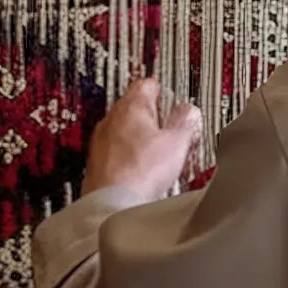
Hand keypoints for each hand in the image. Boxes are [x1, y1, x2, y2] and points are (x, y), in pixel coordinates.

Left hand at [84, 78, 201, 202]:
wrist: (112, 204)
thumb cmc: (142, 170)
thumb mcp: (177, 142)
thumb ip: (186, 121)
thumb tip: (190, 111)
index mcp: (132, 106)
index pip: (147, 84)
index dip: (164, 93)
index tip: (173, 104)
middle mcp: (111, 118)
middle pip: (135, 108)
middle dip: (154, 120)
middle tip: (171, 135)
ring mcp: (101, 140)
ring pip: (125, 131)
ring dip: (141, 140)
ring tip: (158, 158)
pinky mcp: (96, 163)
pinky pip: (116, 152)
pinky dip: (129, 158)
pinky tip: (141, 173)